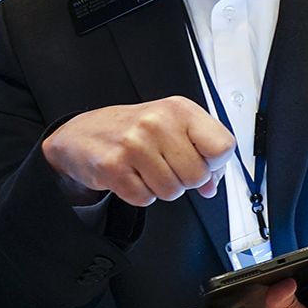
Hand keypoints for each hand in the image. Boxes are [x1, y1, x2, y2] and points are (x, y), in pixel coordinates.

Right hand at [42, 96, 233, 206]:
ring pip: (172, 191)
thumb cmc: (134, 129)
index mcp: (180, 109)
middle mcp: (158, 122)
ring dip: (162, 188)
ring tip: (148, 169)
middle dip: (186, 180)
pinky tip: (132, 176)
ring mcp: (134, 144)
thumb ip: (201, 153)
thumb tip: (212, 185)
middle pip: (198, 175)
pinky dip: (141, 194)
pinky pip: (145, 198)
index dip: (215, 163)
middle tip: (168, 167)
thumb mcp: (174, 128)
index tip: (203, 161)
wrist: (84, 133)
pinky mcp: (113, 166)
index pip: (223, 147)